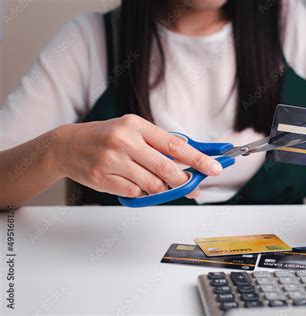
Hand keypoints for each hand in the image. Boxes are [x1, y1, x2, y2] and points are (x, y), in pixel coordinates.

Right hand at [53, 114, 221, 197]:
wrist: (67, 146)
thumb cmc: (105, 137)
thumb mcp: (132, 130)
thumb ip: (158, 144)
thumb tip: (189, 161)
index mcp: (136, 125)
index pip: (175, 145)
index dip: (198, 159)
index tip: (214, 167)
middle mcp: (124, 141)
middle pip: (166, 168)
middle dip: (184, 181)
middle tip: (193, 186)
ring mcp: (112, 160)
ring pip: (152, 184)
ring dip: (161, 188)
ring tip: (156, 182)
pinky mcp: (103, 178)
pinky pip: (134, 193)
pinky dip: (140, 192)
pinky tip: (133, 182)